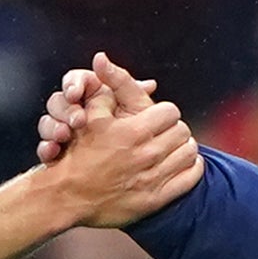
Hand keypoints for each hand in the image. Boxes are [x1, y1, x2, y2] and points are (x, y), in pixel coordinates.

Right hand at [36, 51, 154, 163]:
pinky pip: (43, 147)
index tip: (75, 93)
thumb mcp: (130, 111)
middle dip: (65, 109)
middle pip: (57, 101)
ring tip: (64, 136)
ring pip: (47, 123)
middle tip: (76, 120)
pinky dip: (46, 149)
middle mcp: (74, 112)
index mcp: (91, 96)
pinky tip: (53, 152)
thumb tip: (150, 84)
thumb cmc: (122, 137)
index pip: (74, 81)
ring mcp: (62, 133)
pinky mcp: (54, 152)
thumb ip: (133, 94)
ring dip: (53, 128)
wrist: (101, 174)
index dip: (73, 84)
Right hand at [42, 53, 201, 227]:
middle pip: (182, 131)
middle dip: (174, 128)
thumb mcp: (88, 117)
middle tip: (166, 132)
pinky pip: (189, 179)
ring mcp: (152, 178)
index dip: (164, 112)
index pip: (170, 111)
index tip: (157, 117)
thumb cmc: (77, 156)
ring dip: (184, 147)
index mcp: (132, 132)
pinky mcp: (155, 199)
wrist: (66, 197)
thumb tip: (102, 59)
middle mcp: (145, 155)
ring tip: (174, 146)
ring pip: (189, 154)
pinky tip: (182, 164)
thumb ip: (103, 90)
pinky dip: (191, 169)